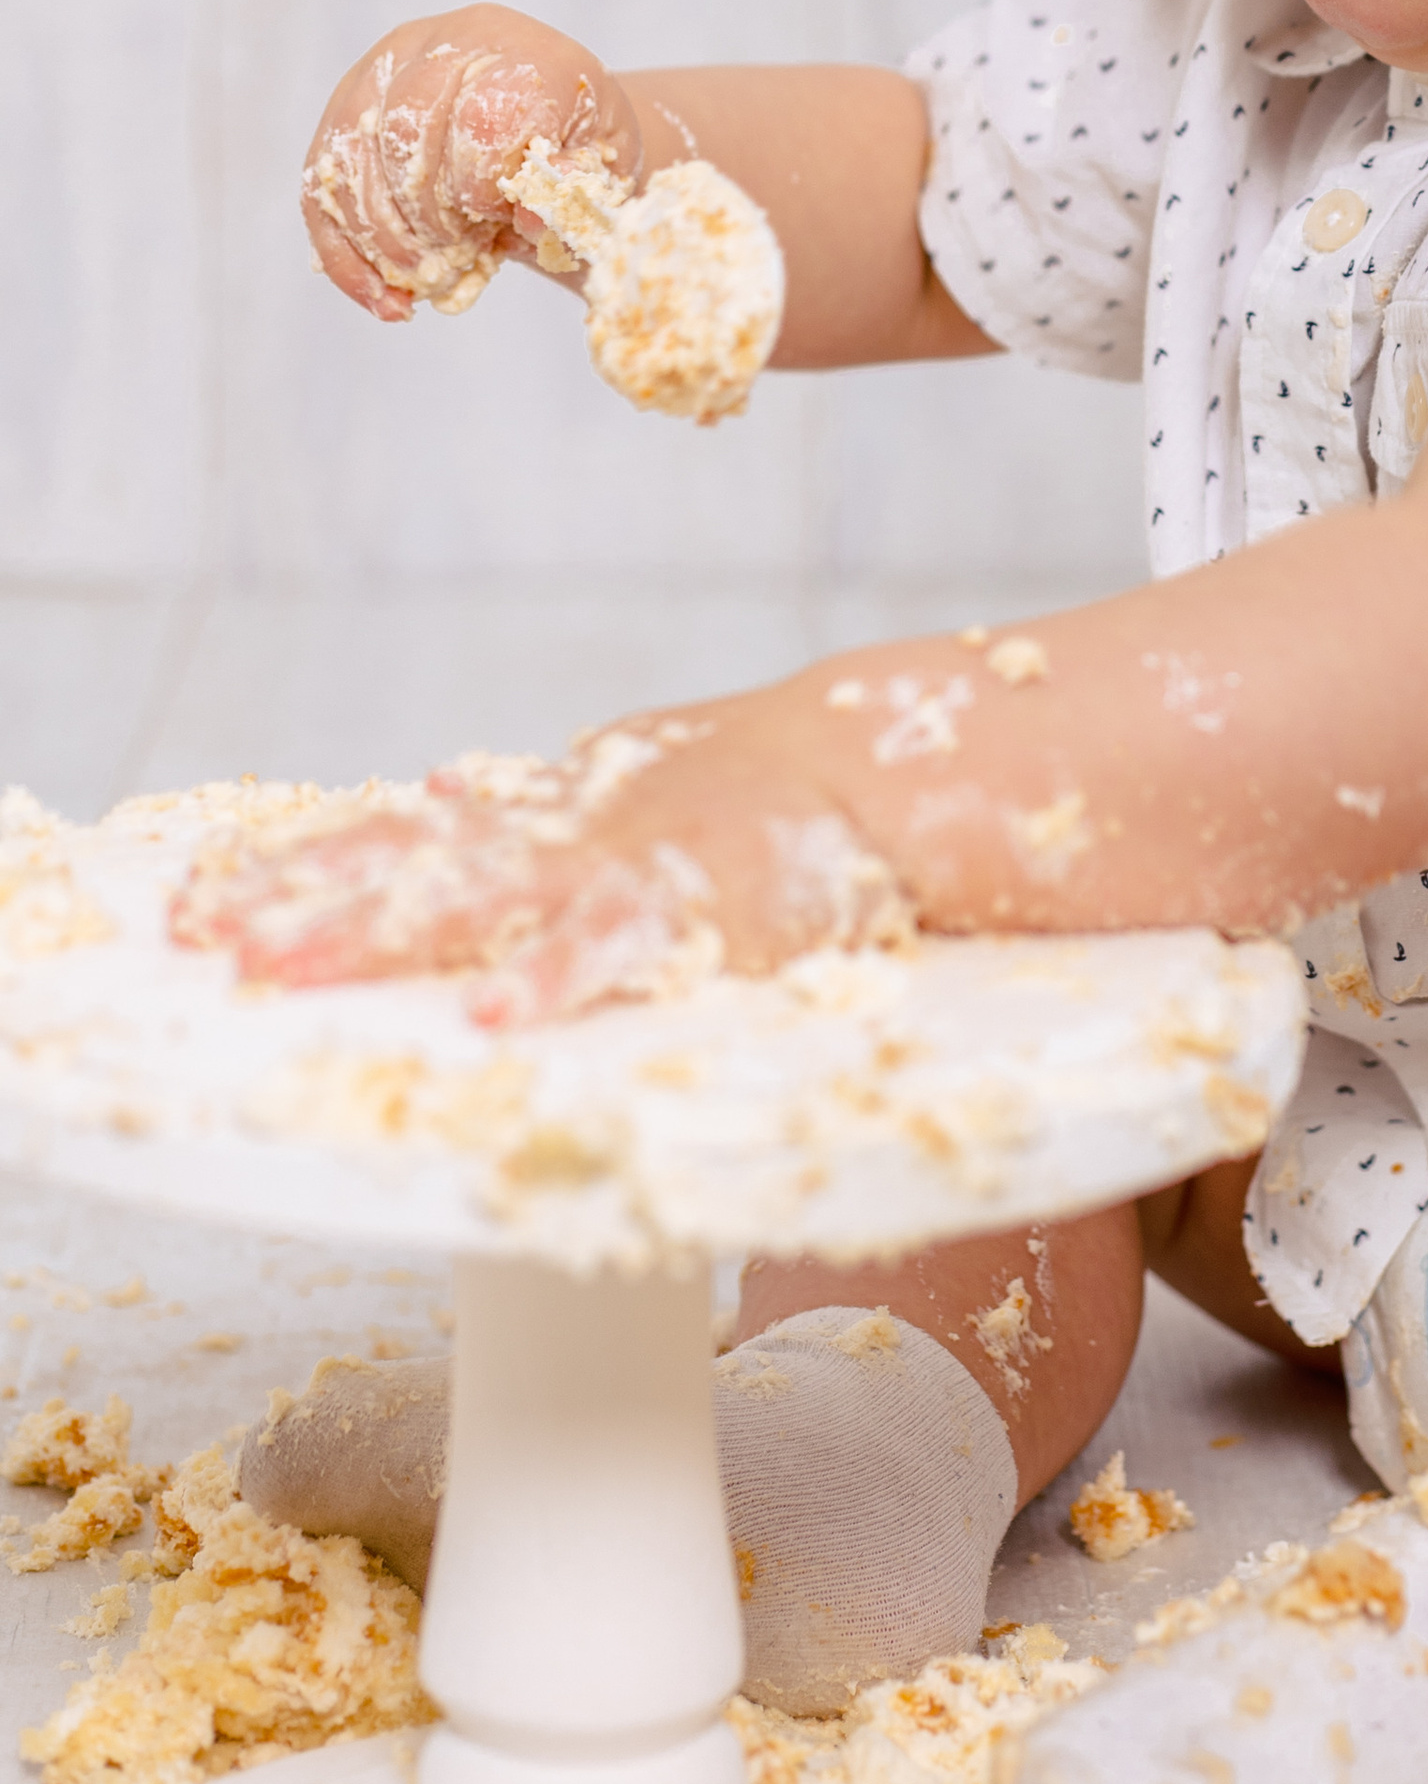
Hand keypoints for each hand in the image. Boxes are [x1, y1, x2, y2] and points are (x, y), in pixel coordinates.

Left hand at [169, 704, 908, 1025]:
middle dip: (298, 900)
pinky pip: (617, 943)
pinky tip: (496, 1016)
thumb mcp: (629, 790)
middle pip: (407, 864)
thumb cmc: (757, 800)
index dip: (301, 867)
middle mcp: (562, 832)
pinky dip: (558, 975)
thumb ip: (538, 812)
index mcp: (546, 816)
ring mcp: (620, 861)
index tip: (200, 901)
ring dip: (371, 929)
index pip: (400, 837)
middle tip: (197, 934)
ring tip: (274, 964)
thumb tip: (442, 801)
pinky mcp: (696, 904)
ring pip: (475, 893)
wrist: (875, 768)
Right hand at [301, 4, 644, 321]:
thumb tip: (534, 218)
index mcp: (517, 48)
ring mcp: (379, 77)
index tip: (502, 217)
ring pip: (350, 161)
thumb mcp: (604, 162)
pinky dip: (349, 259)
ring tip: (427, 280)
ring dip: (386, 241)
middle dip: (429, 215)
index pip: (482, 111)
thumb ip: (577, 184)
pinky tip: (386, 301)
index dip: (485, 181)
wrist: (538, 125)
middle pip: (405, 131)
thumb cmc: (574, 144)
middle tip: (458, 255)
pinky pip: (320, 192)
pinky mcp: (341, 120)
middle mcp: (438, 45)